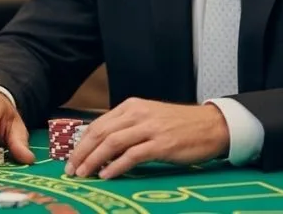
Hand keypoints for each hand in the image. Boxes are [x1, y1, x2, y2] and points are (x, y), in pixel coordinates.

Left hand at [64, 98, 229, 178]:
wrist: (211, 125)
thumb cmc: (179, 124)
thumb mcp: (149, 117)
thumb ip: (127, 127)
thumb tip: (101, 146)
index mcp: (131, 106)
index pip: (98, 124)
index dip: (81, 142)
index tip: (71, 159)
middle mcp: (137, 114)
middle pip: (100, 133)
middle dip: (82, 152)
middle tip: (71, 170)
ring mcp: (149, 128)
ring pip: (112, 143)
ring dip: (94, 160)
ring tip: (84, 174)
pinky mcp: (161, 144)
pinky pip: (132, 155)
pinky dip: (116, 166)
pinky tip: (107, 175)